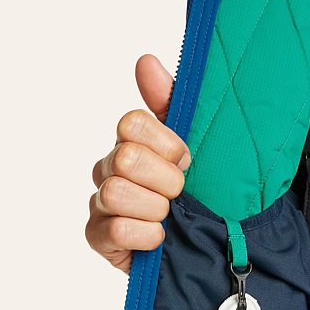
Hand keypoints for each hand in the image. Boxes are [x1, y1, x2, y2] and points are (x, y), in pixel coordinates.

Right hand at [86, 54, 190, 272]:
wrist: (211, 248)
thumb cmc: (198, 197)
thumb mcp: (195, 148)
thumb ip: (171, 104)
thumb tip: (145, 61)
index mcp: (131, 143)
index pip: (132, 124)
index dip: (166, 144)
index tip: (186, 162)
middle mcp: (109, 169)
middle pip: (126, 158)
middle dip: (165, 180)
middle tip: (179, 195)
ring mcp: (100, 204)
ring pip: (117, 192)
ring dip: (154, 209)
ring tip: (167, 219)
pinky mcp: (98, 238)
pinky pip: (115, 229)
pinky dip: (145, 236)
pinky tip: (157, 239)